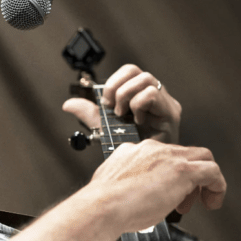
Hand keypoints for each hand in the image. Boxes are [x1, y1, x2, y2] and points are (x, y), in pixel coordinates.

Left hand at [62, 64, 181, 143]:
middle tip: (113, 109)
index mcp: (141, 94)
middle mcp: (156, 95)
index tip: (105, 102)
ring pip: (145, 79)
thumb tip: (68, 104)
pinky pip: (151, 94)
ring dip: (126, 97)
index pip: (128, 71)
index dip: (112, 82)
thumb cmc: (130, 149)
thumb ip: (89, 114)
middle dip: (116, 88)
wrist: (142, 170)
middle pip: (134, 70)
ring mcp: (166, 102)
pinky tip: (138, 121)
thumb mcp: (105, 128)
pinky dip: (138, 106)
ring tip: (124, 116)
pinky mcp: (171, 112)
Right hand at [87, 139, 225, 232]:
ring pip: (201, 158)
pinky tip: (213, 201)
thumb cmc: (103, 204)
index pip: (160, 157)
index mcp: (132, 152)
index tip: (164, 193)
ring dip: (203, 181)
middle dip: (188, 176)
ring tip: (201, 202)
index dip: (166, 176)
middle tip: (184, 199)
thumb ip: (124, 184)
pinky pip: (212, 171)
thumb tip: (130, 195)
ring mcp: (168, 158)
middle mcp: (151, 149)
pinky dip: (217, 186)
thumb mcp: (111, 186)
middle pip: (183, 154)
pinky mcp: (183, 170)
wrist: (103, 207)